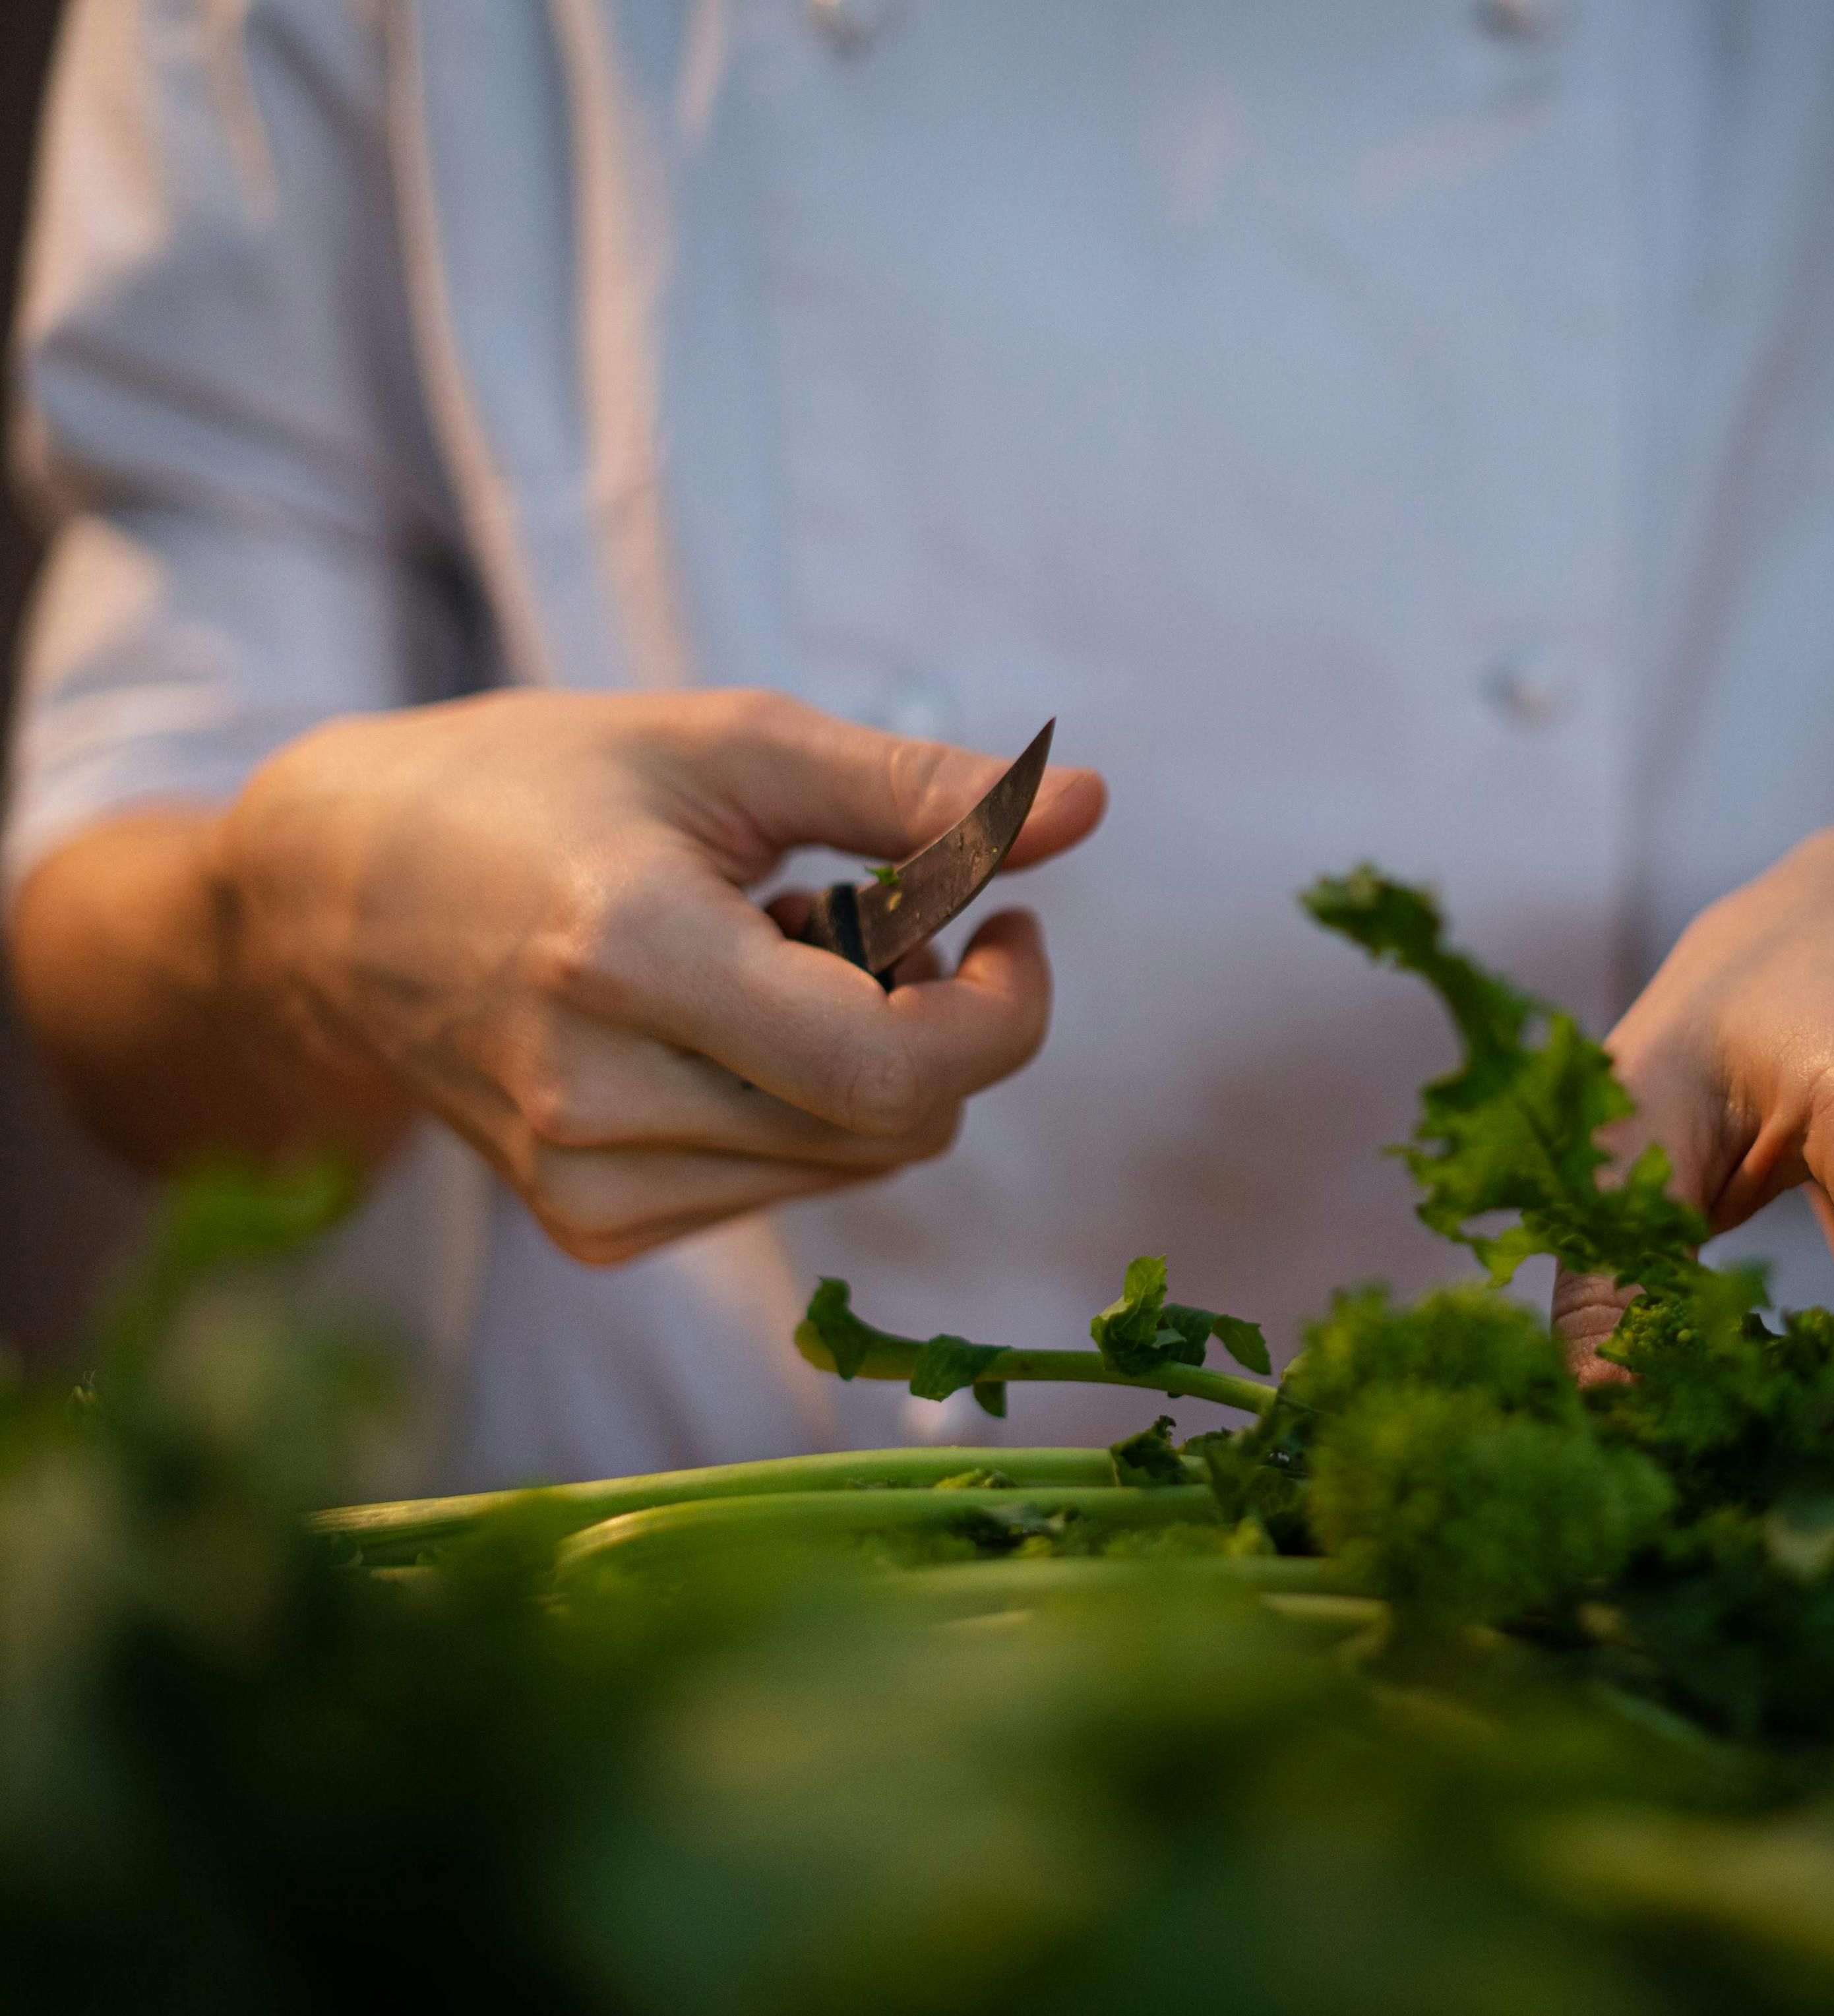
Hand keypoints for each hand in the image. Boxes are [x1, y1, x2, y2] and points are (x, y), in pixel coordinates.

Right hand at [214, 688, 1105, 1261]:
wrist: (341, 894)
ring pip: (857, 1165)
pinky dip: (806, 1108)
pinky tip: (721, 1025)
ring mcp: (586, 1188)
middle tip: (867, 914)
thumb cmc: (545, 785)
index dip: (1003, 1012)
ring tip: (768, 958)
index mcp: (627, 957)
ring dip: (871, 1061)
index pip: (897, 1075)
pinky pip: (788, 1187)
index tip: (1009, 924)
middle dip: (938, 1020)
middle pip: (897, 1127)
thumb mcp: (732, 745)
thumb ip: (917, 791)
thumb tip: (1091, 806)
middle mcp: (597, 1101)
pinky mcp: (590, 1232)